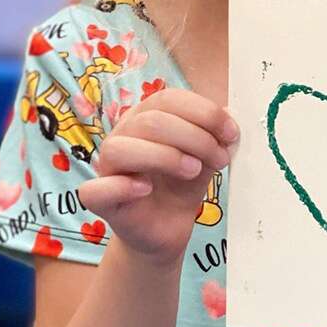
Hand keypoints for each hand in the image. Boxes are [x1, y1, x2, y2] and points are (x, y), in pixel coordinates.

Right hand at [77, 89, 237, 266]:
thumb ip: (215, 135)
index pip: (168, 99)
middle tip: (220, 159)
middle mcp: (123, 135)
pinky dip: (122, 186)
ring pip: (122, 148)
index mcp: (147, 116)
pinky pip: (95, 189)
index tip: (231, 133)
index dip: (204, 112)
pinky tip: (146, 189)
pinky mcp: (100, 199)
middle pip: (151, 121)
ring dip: (165, 157)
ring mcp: (108, 167)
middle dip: (195, 137)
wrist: (168, 227)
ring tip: (193, 171)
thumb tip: (229, 112)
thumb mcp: (206, 156)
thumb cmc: (182, 185)